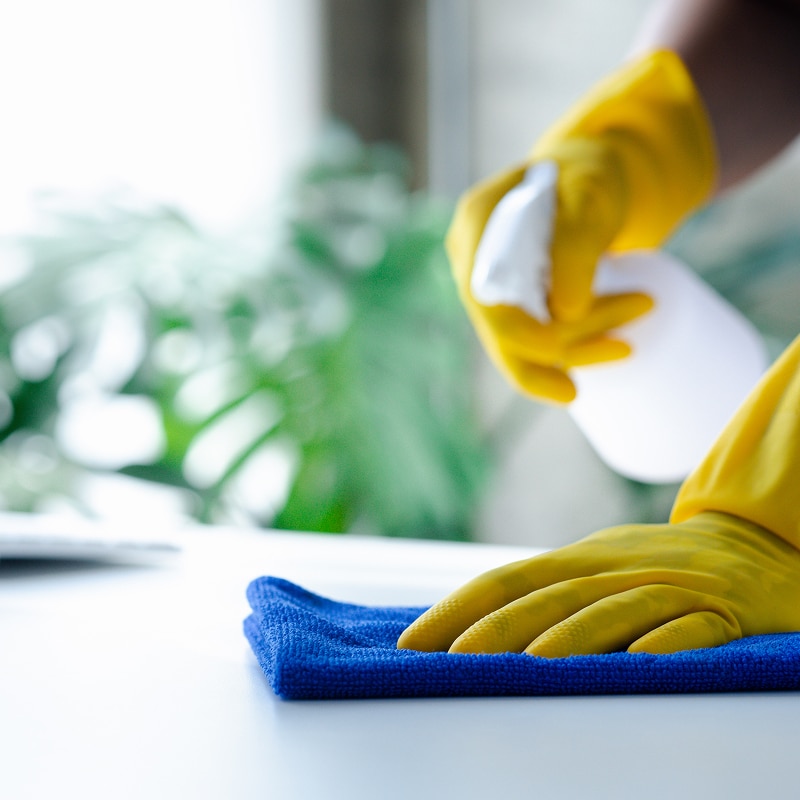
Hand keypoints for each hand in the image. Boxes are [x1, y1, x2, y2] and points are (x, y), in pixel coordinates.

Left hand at [397, 513, 799, 656]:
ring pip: (616, 608)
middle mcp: (618, 567)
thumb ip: (548, 593)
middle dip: (498, 627)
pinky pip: (695, 627)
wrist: (756, 544)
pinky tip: (639, 665)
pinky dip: (667, 643)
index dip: (460, 607)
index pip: (508, 579)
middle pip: (551, 595)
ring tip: (532, 665)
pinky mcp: (725, 609)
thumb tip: (470, 627)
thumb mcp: (600, 567)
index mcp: (582, 558)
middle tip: (452, 659)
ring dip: (573, 636)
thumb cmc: (659, 566)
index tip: (414, 640)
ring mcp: (673, 584)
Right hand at [449, 50, 715, 402]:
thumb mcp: (589, 193)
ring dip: (577, 352)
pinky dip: (572, 351)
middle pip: (501, 329)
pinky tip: (609, 350)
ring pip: (518, 344)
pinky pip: (531, 341)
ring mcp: (487, 285)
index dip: (523, 335)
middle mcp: (471, 259)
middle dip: (564, 348)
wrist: (591, 179)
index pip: (486, 298)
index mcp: (476, 223)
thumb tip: (566, 312)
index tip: (577, 345)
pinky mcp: (510, 302)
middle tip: (626, 347)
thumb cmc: (591, 175)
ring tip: (628, 345)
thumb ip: (574, 243)